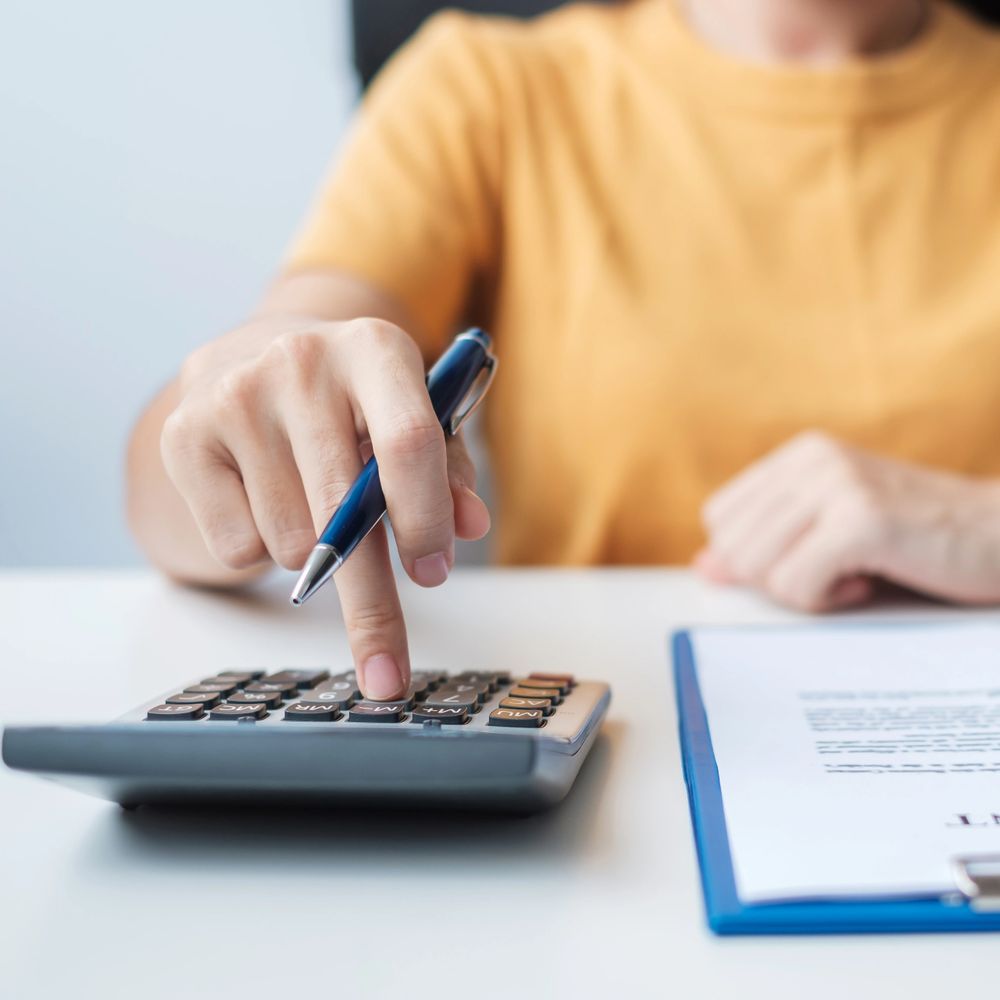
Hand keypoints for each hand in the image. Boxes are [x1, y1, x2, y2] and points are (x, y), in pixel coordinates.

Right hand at [160, 316, 490, 698]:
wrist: (249, 360)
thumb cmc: (350, 402)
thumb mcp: (408, 416)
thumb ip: (447, 470)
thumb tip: (467, 524)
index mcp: (375, 348)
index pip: (408, 442)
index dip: (424, 518)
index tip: (432, 576)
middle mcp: (302, 361)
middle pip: (343, 510)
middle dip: (371, 601)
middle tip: (386, 670)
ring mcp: (235, 395)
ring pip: (291, 541)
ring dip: (311, 554)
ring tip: (307, 503)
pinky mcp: (182, 435)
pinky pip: (238, 546)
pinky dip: (262, 548)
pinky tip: (262, 497)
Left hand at [695, 431, 999, 611]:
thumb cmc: (919, 541)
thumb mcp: (832, 532)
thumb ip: (766, 544)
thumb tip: (704, 568)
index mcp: (801, 454)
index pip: (720, 517)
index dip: (752, 557)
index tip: (807, 559)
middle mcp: (813, 459)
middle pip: (733, 546)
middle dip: (776, 578)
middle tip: (835, 571)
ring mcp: (838, 484)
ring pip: (758, 567)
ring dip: (803, 591)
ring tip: (853, 573)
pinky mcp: (862, 520)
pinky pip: (794, 584)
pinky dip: (825, 600)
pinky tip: (866, 582)